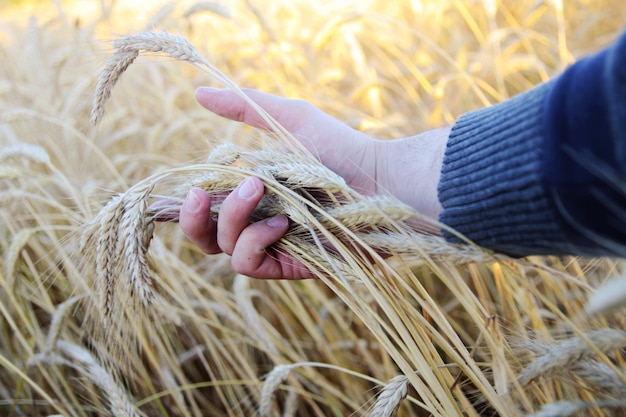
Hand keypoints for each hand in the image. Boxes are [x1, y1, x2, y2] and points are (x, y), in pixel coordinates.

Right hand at [179, 87, 448, 278]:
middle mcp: (259, 222)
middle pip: (206, 236)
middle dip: (193, 219)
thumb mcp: (290, 118)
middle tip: (201, 194)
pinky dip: (255, 240)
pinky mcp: (289, 266)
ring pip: (224, 247)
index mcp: (255, 193)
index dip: (189, 204)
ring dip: (234, 217)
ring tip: (258, 188)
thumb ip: (244, 106)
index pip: (209, 207)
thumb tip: (197, 93)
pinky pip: (248, 264)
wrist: (381, 180)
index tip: (191, 186)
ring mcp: (273, 246)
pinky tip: (281, 222)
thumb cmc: (341, 148)